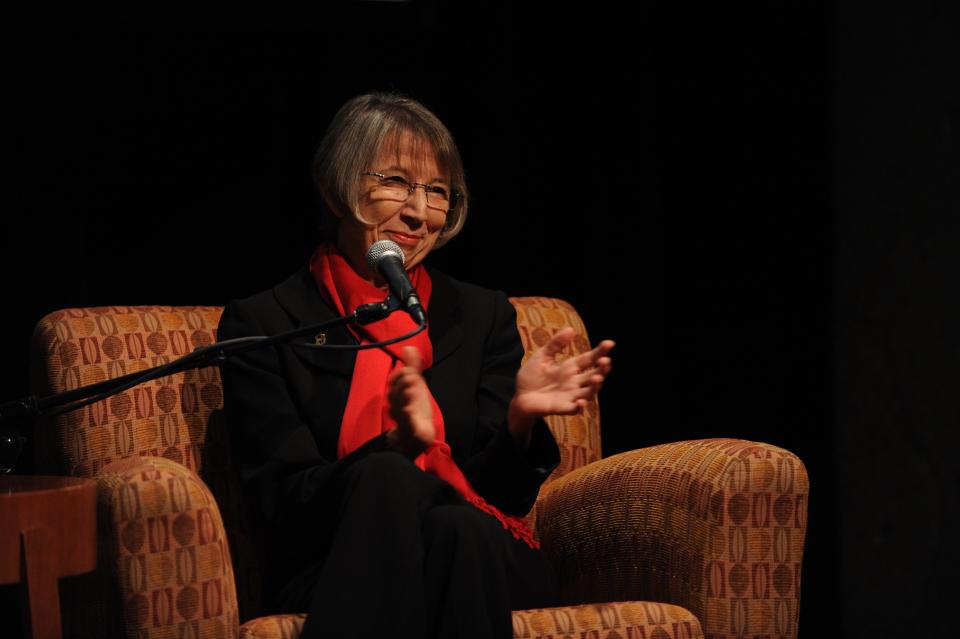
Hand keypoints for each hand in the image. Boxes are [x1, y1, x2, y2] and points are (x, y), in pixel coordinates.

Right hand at [386, 345, 435, 457]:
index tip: (411, 368)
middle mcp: (397, 404)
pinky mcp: (409, 428)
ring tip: (412, 387)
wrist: (416, 433)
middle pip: (395, 392)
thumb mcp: (415, 384)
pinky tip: (411, 410)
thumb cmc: (414, 405)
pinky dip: (408, 416)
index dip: (400, 374)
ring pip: (398, 406)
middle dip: (402, 383)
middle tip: (412, 375)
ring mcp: (402, 417)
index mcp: (399, 392)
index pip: (395, 380)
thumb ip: (412, 366)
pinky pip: (406, 422)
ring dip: (404, 396)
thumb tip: (409, 347)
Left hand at [509, 327, 613, 443]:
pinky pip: (574, 409)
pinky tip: (580, 401)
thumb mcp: (542, 356)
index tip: (609, 343)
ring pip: (589, 392)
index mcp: (571, 367)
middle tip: (606, 361)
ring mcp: (570, 396)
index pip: (589, 359)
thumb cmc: (531, 376)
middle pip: (594, 375)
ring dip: (595, 386)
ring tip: (597, 378)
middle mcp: (574, 382)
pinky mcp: (562, 407)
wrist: (519, 396)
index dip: (600, 351)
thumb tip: (570, 328)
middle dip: (602, 369)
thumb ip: (555, 344)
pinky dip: (579, 406)